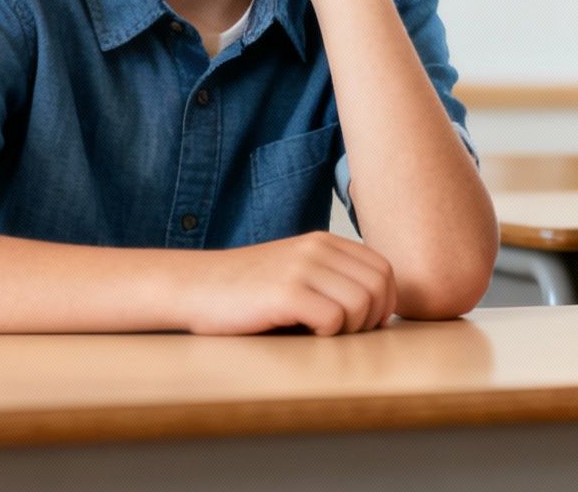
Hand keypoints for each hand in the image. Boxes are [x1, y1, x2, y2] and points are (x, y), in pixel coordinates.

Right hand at [184, 232, 397, 335]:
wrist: (193, 287)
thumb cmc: (246, 291)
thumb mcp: (297, 272)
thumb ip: (334, 280)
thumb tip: (380, 313)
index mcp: (326, 242)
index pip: (384, 268)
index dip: (385, 301)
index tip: (366, 323)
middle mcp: (318, 249)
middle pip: (379, 286)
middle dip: (371, 319)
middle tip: (344, 334)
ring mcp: (302, 267)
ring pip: (361, 304)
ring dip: (349, 329)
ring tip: (322, 335)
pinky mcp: (285, 292)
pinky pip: (333, 318)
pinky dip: (327, 335)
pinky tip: (304, 334)